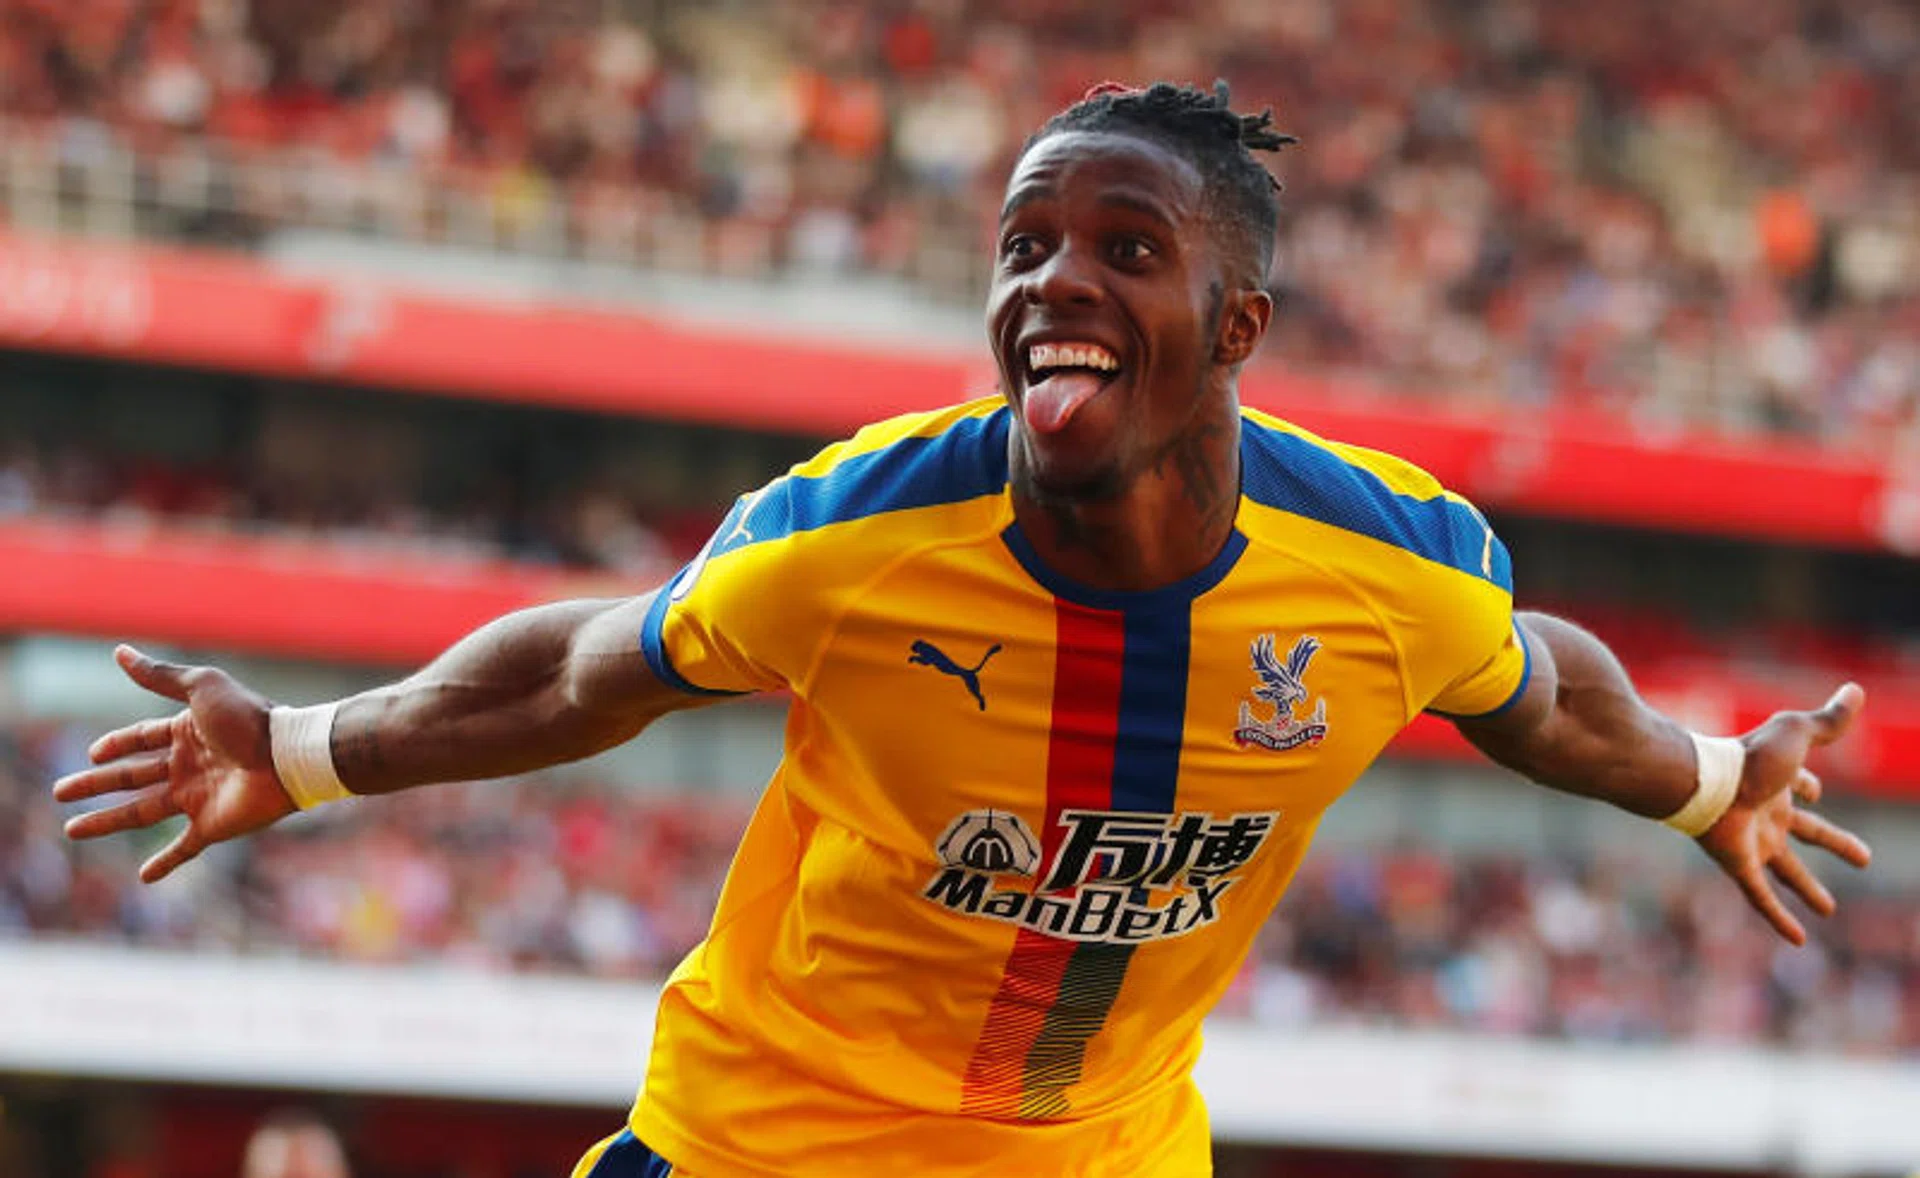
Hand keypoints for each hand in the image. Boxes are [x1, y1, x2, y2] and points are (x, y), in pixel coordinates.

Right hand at [53, 645, 296, 882]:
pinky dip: (165, 862)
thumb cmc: (248, 719)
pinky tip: (144, 877)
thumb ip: (160, 676)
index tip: (91, 754)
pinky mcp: (213, 825)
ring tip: (72, 830)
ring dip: (108, 822)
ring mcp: (199, 797)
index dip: (116, 745)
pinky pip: (184, 848)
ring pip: (142, 812)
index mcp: (187, 733)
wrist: (287, 757)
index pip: (141, 738)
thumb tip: (120, 652)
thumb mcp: (200, 688)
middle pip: (132, 777)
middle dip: (95, 785)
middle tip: (60, 792)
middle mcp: (190, 765)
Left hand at [1696, 683, 1872, 944]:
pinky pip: (1761, 898)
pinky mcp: (1739, 864)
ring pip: (1786, 871)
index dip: (1808, 786)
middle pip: (1807, 832)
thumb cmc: (1749, 754)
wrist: (1703, 783)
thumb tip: (1856, 690)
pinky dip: (1779, 918)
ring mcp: (1753, 841)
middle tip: (1863, 857)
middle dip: (1835, 842)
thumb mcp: (1797, 733)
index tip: (1812, 790)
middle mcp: (1767, 812)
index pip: (1800, 786)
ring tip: (1828, 910)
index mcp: (1779, 782)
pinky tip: (1800, 940)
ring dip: (1808, 889)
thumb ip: (1828, 720)